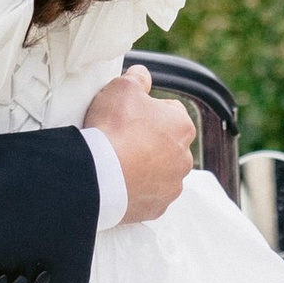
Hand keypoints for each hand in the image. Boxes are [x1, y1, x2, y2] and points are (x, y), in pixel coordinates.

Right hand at [85, 65, 194, 224]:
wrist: (99, 174)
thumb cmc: (113, 129)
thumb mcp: (122, 88)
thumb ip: (137, 78)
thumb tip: (142, 75)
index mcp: (182, 126)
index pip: (170, 111)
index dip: (147, 110)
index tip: (128, 115)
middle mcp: (184, 158)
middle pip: (166, 143)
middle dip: (148, 141)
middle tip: (121, 139)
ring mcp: (171, 185)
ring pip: (160, 171)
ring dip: (145, 166)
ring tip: (118, 162)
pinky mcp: (156, 207)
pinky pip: (149, 195)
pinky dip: (137, 189)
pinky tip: (120, 181)